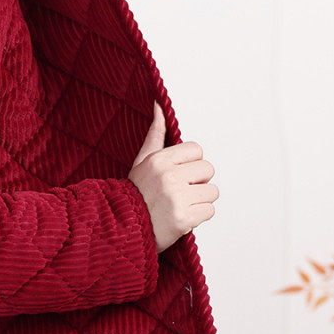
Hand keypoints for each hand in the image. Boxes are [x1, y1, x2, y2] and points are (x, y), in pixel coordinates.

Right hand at [128, 102, 218, 250]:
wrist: (121, 228)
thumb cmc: (134, 194)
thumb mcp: (142, 161)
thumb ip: (155, 134)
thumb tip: (159, 106)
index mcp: (159, 160)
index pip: (197, 150)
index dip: (192, 163)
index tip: (180, 173)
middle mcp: (169, 177)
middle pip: (208, 169)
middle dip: (199, 181)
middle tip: (182, 191)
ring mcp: (177, 198)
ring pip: (212, 191)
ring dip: (201, 200)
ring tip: (182, 205)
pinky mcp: (185, 219)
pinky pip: (210, 211)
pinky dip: (199, 216)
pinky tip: (183, 217)